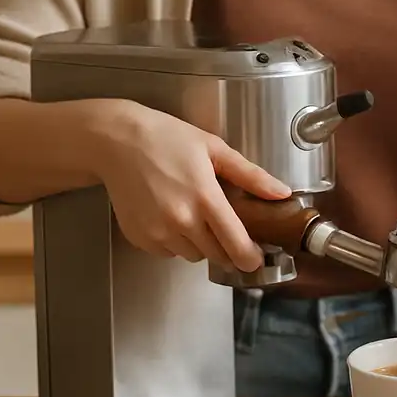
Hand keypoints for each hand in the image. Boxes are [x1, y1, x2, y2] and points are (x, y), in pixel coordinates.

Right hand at [89, 100, 290, 271]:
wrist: (115, 142)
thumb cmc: (167, 139)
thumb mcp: (214, 149)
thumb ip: (251, 175)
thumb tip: (282, 193)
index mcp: (206, 198)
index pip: (236, 245)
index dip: (250, 257)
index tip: (255, 258)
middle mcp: (181, 220)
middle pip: (217, 255)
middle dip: (225, 246)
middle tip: (222, 225)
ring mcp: (157, 232)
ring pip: (192, 255)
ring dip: (199, 243)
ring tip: (191, 213)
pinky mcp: (139, 238)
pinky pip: (167, 252)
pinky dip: (173, 241)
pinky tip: (168, 215)